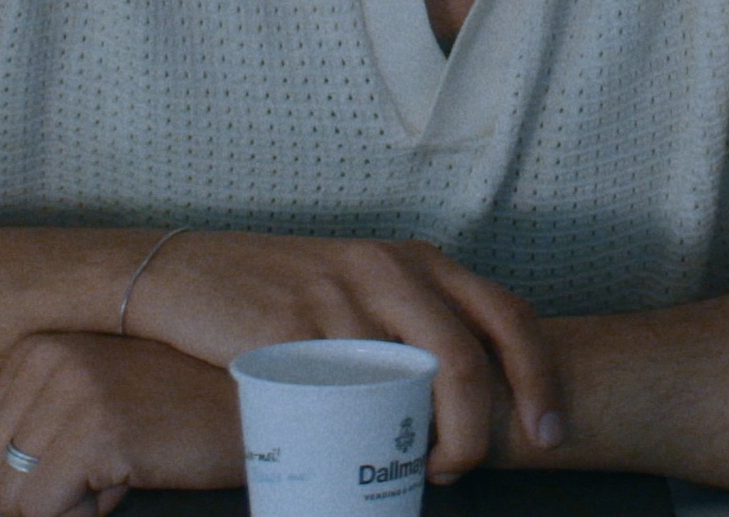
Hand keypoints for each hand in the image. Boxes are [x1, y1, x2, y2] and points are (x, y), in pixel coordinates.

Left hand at [0, 333, 242, 516]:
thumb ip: (13, 427)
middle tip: (101, 469)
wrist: (252, 404)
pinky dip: (80, 516)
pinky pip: (42, 511)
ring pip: (10, 500)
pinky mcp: (97, 430)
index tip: (91, 447)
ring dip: (62, 508)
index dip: (35, 470)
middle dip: (39, 495)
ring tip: (116, 471)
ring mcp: (71, 392)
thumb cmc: (175, 407)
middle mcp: (45, 359)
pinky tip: (124, 482)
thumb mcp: (86, 409)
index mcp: (35, 348)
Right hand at [118, 231, 557, 480]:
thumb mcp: (356, 291)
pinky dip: (364, 432)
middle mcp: (385, 269)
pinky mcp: (290, 328)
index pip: (507, 314)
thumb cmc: (275, 293)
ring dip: (425, 440)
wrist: (177, 276)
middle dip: (482, 427)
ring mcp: (337, 297)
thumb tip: (461, 401)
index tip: (551, 433)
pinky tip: (360, 452)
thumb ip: (408, 326)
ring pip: (409, 380)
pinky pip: (344, 389)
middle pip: (466, 355)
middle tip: (467, 468)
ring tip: (418, 468)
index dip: (541, 378)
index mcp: (415, 260)